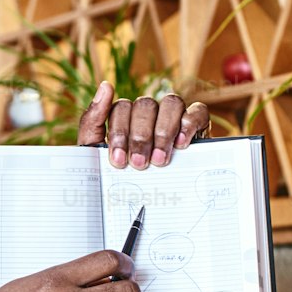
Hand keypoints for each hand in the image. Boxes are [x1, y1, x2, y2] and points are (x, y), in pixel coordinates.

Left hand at [78, 81, 210, 168]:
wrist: (145, 206)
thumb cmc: (119, 177)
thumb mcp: (96, 153)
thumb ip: (93, 121)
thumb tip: (105, 86)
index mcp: (124, 117)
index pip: (121, 107)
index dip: (120, 132)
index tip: (119, 161)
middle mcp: (148, 113)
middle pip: (145, 104)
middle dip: (140, 136)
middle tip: (140, 164)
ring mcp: (173, 117)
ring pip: (171, 102)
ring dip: (164, 131)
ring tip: (159, 159)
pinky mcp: (197, 125)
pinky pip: (198, 111)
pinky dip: (188, 124)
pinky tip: (181, 145)